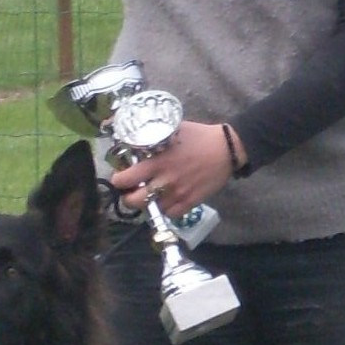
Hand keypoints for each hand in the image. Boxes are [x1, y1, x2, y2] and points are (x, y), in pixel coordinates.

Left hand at [109, 121, 244, 218]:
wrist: (226, 150)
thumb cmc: (199, 137)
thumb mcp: (172, 130)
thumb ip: (153, 136)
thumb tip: (134, 134)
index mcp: (157, 162)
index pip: (126, 179)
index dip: (118, 180)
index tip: (119, 178)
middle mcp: (165, 181)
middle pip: (134, 201)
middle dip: (128, 197)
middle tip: (130, 192)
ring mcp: (178, 194)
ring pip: (152, 210)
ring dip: (147, 204)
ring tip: (149, 196)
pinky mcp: (191, 202)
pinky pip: (171, 215)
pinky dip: (165, 210)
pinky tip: (165, 201)